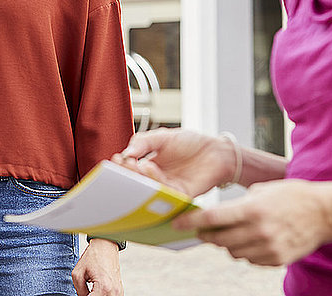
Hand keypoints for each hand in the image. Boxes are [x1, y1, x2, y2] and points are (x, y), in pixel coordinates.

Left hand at [72, 238, 121, 295]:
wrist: (105, 246)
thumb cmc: (93, 256)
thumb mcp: (78, 273)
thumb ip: (79, 291)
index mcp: (104, 287)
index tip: (82, 293)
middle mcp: (114, 291)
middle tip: (86, 290)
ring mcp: (119, 292)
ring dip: (97, 295)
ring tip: (91, 289)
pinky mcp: (120, 291)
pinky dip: (103, 294)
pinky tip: (97, 290)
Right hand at [112, 128, 235, 197]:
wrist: (216, 150)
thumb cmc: (190, 143)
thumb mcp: (163, 136)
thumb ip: (144, 142)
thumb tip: (126, 152)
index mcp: (150, 166)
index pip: (132, 169)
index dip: (122, 166)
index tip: (115, 159)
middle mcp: (157, 179)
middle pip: (138, 182)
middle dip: (127, 174)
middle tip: (122, 164)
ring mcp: (168, 188)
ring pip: (149, 187)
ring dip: (140, 177)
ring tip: (135, 164)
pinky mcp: (181, 195)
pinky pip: (165, 192)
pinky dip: (156, 181)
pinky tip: (149, 168)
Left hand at [177, 178, 331, 265]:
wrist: (325, 213)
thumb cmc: (292, 195)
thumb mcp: (262, 190)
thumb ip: (239, 205)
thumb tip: (217, 217)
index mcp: (252, 209)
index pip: (212, 219)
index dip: (191, 223)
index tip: (177, 224)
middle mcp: (258, 231)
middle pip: (219, 239)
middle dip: (206, 235)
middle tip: (203, 230)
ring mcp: (268, 248)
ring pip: (233, 252)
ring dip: (227, 244)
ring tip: (234, 231)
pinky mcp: (276, 260)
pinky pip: (249, 260)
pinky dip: (245, 251)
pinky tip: (252, 239)